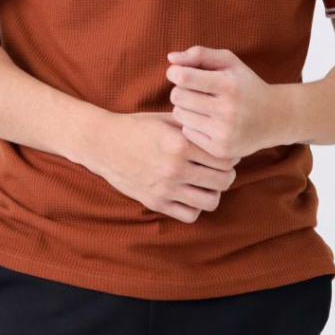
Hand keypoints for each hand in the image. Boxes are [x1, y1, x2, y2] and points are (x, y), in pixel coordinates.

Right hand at [94, 111, 240, 223]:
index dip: (231, 155)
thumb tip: (220, 130)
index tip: (227, 153)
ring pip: (211, 201)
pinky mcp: (156, 202)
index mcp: (180, 144)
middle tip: (222, 169)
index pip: (224, 156)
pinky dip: (196, 207)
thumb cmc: (137, 127)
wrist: (103, 143)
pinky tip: (191, 194)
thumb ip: (193, 125)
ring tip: (208, 183)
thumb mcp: (166, 119)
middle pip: (223, 179)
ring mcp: (166, 188)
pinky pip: (190, 215)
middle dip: (227, 173)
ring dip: (214, 192)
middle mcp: (175, 168)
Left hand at [166, 46, 280, 158]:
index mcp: (229, 85)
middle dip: (180, 90)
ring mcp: (224, 133)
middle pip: (177, 96)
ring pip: (179, 115)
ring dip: (185, 108)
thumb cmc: (244, 84)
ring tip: (201, 105)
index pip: (183, 77)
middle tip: (193, 91)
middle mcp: (227, 110)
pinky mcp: (221, 150)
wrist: (274, 118)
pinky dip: (192, 125)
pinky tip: (206, 122)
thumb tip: (170, 59)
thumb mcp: (229, 62)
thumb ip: (199, 55)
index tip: (180, 73)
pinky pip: (187, 133)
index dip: (175, 72)